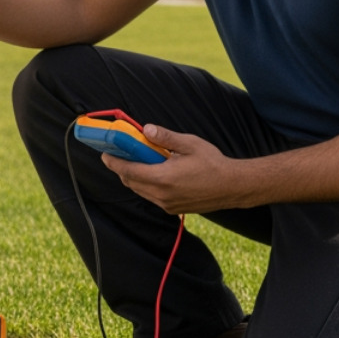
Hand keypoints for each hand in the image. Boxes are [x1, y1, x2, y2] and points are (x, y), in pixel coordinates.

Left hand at [102, 124, 250, 214]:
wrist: (233, 187)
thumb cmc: (213, 164)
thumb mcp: (189, 144)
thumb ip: (165, 137)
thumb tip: (146, 128)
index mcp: (163, 178)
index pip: (128, 171)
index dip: (114, 162)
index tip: (105, 154)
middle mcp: (162, 194)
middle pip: (130, 182)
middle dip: (122, 168)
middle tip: (120, 153)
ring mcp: (167, 204)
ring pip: (140, 191)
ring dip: (134, 177)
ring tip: (137, 160)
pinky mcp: (173, 209)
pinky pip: (151, 196)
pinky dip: (146, 185)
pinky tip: (154, 172)